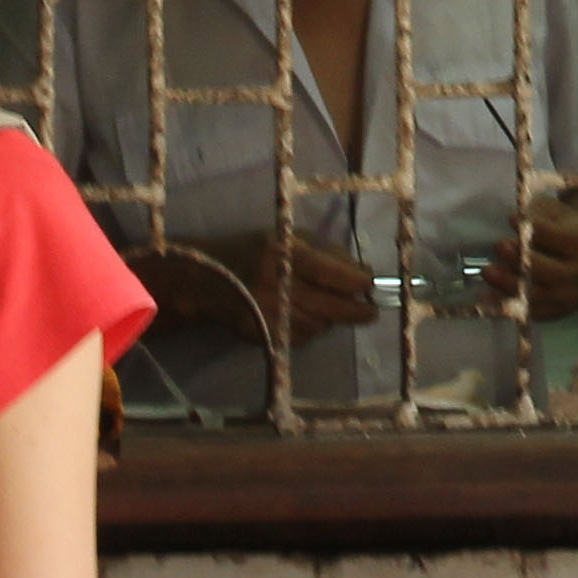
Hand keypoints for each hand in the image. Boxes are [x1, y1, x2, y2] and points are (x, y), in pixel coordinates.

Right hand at [146, 233, 376, 344]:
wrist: (206, 280)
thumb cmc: (253, 252)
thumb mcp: (287, 239)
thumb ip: (325, 251)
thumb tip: (361, 272)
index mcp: (286, 256)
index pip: (335, 274)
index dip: (359, 281)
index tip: (369, 281)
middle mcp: (279, 287)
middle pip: (334, 307)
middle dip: (359, 310)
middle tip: (371, 310)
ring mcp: (271, 315)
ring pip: (321, 326)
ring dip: (331, 318)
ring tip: (329, 307)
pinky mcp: (265, 335)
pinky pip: (303, 338)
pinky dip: (311, 329)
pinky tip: (305, 316)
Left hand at [481, 195, 577, 316]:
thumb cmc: (563, 231)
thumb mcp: (557, 214)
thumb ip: (538, 214)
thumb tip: (517, 221)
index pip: (557, 237)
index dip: (534, 228)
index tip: (511, 219)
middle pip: (548, 270)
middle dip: (520, 259)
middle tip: (499, 246)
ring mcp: (569, 297)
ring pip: (537, 295)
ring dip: (509, 284)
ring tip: (488, 272)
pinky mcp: (555, 313)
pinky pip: (529, 313)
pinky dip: (507, 305)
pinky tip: (488, 296)